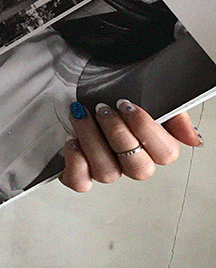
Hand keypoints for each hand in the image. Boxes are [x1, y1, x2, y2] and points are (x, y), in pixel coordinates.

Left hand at [61, 99, 202, 194]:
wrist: (82, 85)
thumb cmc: (116, 91)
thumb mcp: (151, 94)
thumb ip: (175, 115)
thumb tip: (194, 140)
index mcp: (155, 146)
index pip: (166, 154)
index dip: (146, 130)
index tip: (128, 105)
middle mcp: (132, 162)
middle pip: (138, 168)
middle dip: (119, 135)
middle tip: (104, 109)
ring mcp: (108, 169)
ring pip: (108, 173)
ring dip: (93, 140)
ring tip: (82, 115)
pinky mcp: (80, 174)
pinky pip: (81, 182)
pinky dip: (76, 163)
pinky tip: (73, 141)